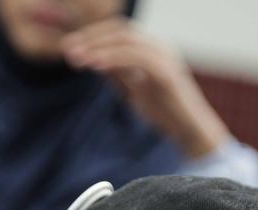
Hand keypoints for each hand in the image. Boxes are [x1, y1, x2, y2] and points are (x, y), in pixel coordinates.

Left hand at [61, 18, 229, 157]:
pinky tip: (96, 65)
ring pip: (128, 40)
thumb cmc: (164, 112)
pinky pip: (138, 58)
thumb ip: (117, 72)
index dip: (92, 35)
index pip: (118, 30)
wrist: (189, 132)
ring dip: (98, 47)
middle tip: (68, 50)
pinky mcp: (168, 74)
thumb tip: (92, 58)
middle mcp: (160, 47)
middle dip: (91, 37)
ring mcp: (166, 58)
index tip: (69, 47)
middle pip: (121, 29)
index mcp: (152, 49)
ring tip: (77, 58)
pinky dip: (114, 58)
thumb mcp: (133, 88)